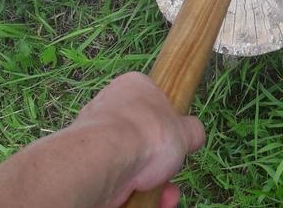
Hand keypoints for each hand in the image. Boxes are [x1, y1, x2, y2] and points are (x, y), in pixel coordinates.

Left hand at [73, 72, 205, 207]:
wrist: (104, 160)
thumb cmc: (148, 133)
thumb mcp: (185, 131)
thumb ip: (192, 131)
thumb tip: (195, 134)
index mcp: (134, 86)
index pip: (154, 101)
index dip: (168, 125)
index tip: (177, 144)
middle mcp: (112, 107)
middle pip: (143, 138)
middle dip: (161, 164)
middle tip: (171, 177)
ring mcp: (97, 136)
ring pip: (130, 162)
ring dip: (151, 184)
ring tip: (165, 198)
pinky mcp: (87, 164)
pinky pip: (116, 178)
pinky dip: (133, 193)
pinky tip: (149, 202)